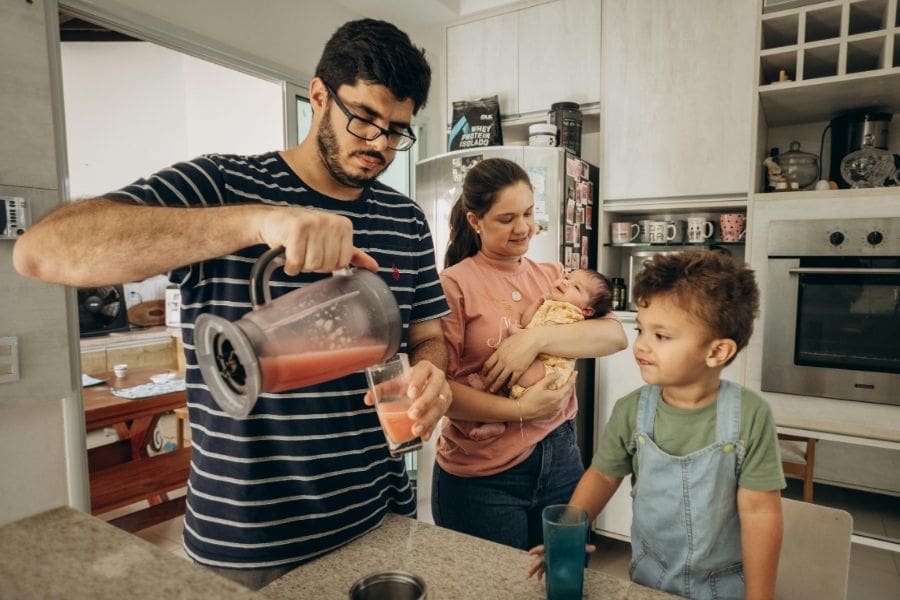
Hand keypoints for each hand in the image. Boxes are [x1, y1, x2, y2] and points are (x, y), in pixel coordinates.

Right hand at [258, 206, 377, 274]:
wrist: (274, 220)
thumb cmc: (305, 233)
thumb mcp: (332, 240)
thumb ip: (353, 254)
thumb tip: (374, 267)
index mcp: (344, 226)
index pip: (343, 262)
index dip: (328, 264)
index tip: (318, 252)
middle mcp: (331, 222)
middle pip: (327, 265)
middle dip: (314, 265)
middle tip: (305, 251)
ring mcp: (314, 223)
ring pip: (312, 265)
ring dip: (301, 265)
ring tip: (297, 251)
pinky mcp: (296, 229)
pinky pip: (296, 262)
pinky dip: (290, 266)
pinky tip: (287, 253)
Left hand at [363, 359, 450, 441]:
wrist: (430, 385)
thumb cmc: (411, 382)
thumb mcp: (398, 383)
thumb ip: (383, 389)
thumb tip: (367, 399)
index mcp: (425, 368)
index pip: (423, 370)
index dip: (418, 381)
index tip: (410, 394)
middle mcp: (438, 378)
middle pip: (434, 389)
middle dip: (423, 403)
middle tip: (412, 415)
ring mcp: (445, 391)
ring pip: (440, 405)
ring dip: (428, 419)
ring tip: (415, 430)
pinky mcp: (447, 405)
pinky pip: (441, 417)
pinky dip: (431, 428)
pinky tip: (424, 436)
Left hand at [481, 328, 539, 392]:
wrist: (533, 341)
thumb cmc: (522, 336)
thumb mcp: (509, 337)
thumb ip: (505, 338)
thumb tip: (504, 335)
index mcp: (498, 352)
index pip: (488, 364)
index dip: (484, 371)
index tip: (483, 375)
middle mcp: (502, 360)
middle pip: (492, 374)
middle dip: (487, 381)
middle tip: (484, 387)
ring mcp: (510, 366)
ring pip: (500, 379)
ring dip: (495, 386)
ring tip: (492, 391)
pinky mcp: (519, 370)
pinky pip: (512, 379)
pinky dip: (509, 384)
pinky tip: (508, 387)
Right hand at [518, 371, 574, 420]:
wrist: (522, 411)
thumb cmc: (530, 398)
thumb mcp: (539, 385)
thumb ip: (550, 378)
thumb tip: (558, 373)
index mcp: (558, 397)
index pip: (569, 386)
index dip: (573, 378)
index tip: (575, 373)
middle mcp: (559, 405)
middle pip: (568, 394)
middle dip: (570, 386)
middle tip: (570, 379)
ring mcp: (556, 411)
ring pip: (565, 401)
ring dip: (565, 394)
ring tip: (564, 388)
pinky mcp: (552, 415)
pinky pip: (560, 407)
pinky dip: (561, 401)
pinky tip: (557, 398)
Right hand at [525, 542, 596, 580]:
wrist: (569, 538)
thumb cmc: (571, 540)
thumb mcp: (578, 543)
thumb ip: (584, 547)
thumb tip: (593, 548)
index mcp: (552, 545)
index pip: (543, 546)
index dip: (536, 550)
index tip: (530, 553)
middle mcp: (549, 550)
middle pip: (539, 558)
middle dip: (533, 565)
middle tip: (528, 572)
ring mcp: (549, 556)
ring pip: (540, 563)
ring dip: (534, 570)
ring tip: (529, 576)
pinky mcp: (551, 561)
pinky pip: (544, 567)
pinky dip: (541, 572)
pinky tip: (539, 579)